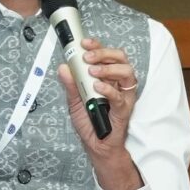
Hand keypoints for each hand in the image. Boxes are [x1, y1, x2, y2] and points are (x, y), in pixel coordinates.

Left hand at [56, 35, 146, 189]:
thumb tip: (63, 67)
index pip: (107, 55)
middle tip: (87, 57)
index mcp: (108, 77)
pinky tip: (97, 87)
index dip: (97, 46)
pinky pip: (120, 96)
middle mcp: (118, 83)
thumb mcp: (74, 101)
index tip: (84, 43)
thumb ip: (71, 85)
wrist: (97, 146)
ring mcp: (124, 95)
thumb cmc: (89, 122)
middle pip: (120, 58)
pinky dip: (109, 89)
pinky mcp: (124, 109)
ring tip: (93, 71)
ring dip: (109, 68)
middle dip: (104, 53)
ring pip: (127, 73)